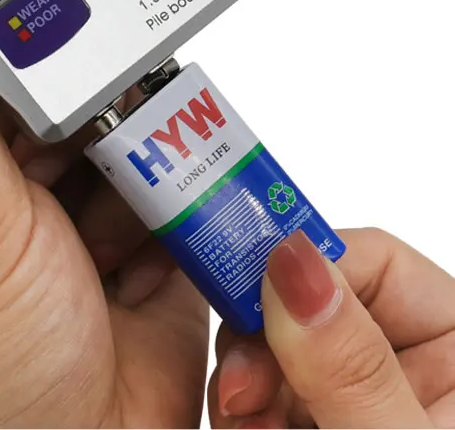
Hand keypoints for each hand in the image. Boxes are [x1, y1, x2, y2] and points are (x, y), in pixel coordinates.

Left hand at [0, 0, 209, 428]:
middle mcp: (2, 152)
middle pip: (53, 54)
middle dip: (92, 49)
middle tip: (118, 35)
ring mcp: (74, 176)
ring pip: (120, 96)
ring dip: (137, 118)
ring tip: (124, 173)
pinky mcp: (136, 201)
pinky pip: (168, 147)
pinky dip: (176, 162)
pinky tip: (163, 200)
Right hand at [209, 228, 454, 427]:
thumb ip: (349, 364)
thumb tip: (292, 264)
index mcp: (454, 350)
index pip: (372, 258)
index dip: (301, 263)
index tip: (240, 283)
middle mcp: (409, 364)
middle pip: (309, 301)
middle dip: (260, 335)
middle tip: (238, 380)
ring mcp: (362, 397)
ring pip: (278, 348)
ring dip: (245, 380)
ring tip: (239, 422)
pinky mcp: (324, 425)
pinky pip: (271, 395)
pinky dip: (247, 413)